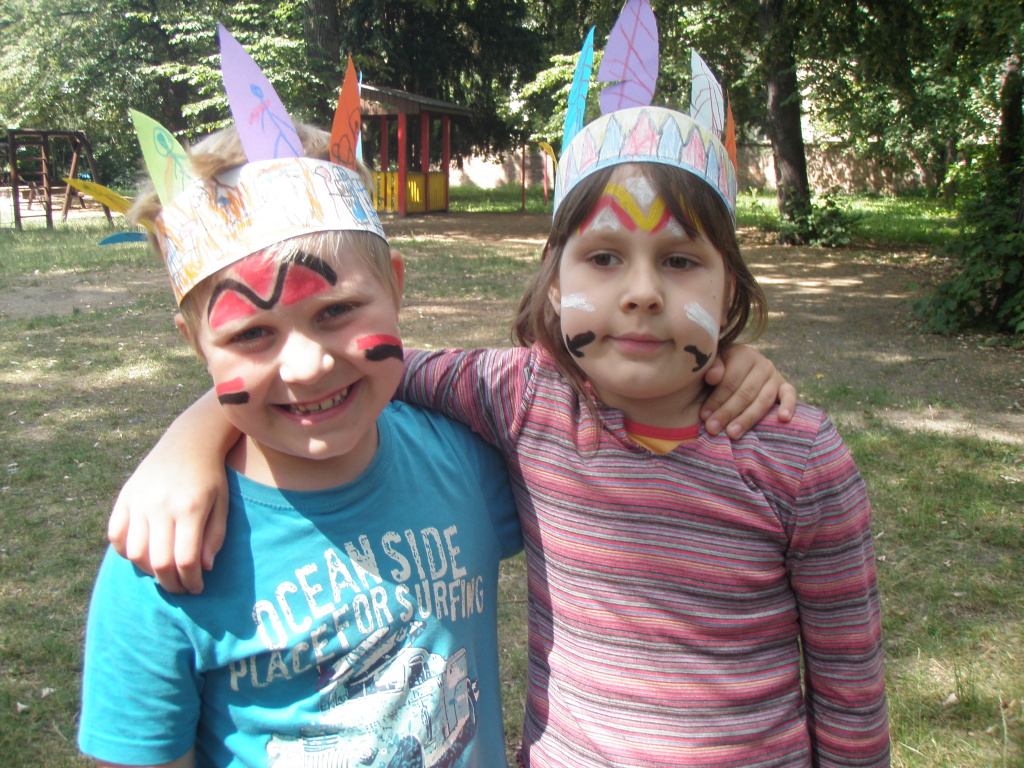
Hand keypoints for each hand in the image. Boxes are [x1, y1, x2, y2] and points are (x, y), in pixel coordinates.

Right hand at [109, 468, 227, 594]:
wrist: (189, 441)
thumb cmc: (211, 477)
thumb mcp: (223, 504)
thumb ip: (214, 537)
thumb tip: (202, 570)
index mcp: (190, 509)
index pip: (186, 560)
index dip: (191, 581)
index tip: (197, 588)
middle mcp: (160, 506)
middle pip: (158, 562)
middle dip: (170, 584)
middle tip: (180, 588)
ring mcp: (139, 502)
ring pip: (134, 553)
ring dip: (148, 571)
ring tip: (163, 571)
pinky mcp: (124, 497)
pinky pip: (115, 535)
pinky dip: (125, 551)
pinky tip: (142, 553)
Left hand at [701, 344, 795, 437]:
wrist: (736, 368)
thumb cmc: (719, 369)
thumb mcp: (712, 363)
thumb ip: (712, 367)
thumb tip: (713, 377)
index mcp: (742, 354)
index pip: (730, 380)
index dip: (716, 399)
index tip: (703, 416)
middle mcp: (762, 363)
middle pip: (745, 392)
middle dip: (727, 412)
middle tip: (713, 429)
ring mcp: (775, 375)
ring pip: (763, 400)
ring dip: (747, 418)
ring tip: (733, 433)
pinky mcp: (785, 386)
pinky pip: (790, 395)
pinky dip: (788, 406)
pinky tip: (783, 419)